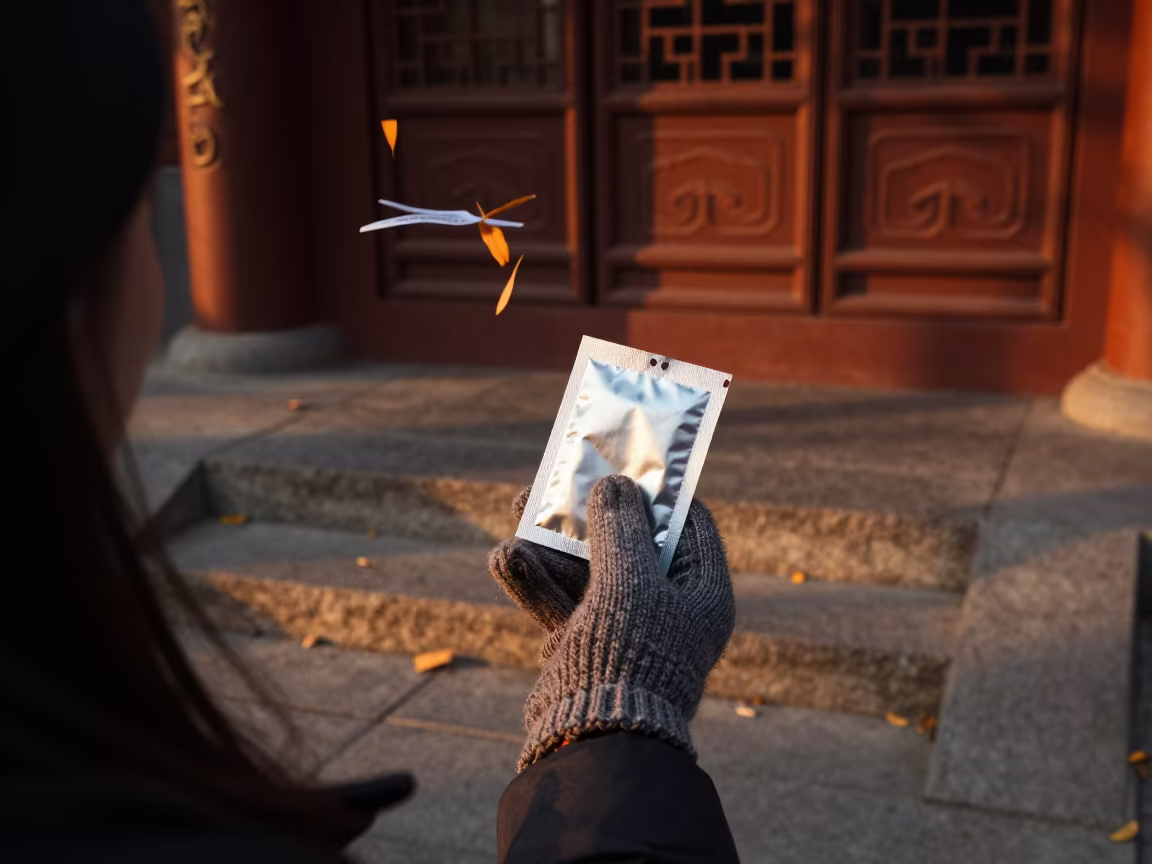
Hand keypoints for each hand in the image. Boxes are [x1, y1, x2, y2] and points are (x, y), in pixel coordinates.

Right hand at [489, 475, 734, 771]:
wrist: (593, 740)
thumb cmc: (629, 654)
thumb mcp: (629, 578)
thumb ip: (618, 527)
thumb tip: (615, 484)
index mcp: (702, 593)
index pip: (688, 525)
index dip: (658, 491)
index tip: (627, 462)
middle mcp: (669, 609)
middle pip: (628, 542)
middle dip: (587, 512)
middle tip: (557, 480)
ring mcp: (627, 628)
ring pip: (587, 569)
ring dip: (550, 543)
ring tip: (515, 510)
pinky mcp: (588, 645)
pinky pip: (563, 601)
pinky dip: (536, 581)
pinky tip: (505, 558)